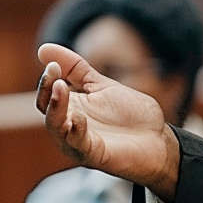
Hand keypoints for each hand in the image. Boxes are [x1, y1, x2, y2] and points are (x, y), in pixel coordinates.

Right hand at [36, 43, 180, 201]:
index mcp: (70, 108)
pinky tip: (78, 117)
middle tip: (54, 71)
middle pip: (47, 108)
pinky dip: (75, 130)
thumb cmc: (130, 116)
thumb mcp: (102, 86)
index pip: (48, 93)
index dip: (49, 78)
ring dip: (56, 108)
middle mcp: (69, 126)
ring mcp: (78, 141)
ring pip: (57, 127)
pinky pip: (78, 143)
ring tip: (61, 88)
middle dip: (48, 89)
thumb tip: (44, 48)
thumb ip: (76, 69)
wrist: (158, 141)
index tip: (53, 63)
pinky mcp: (92, 154)